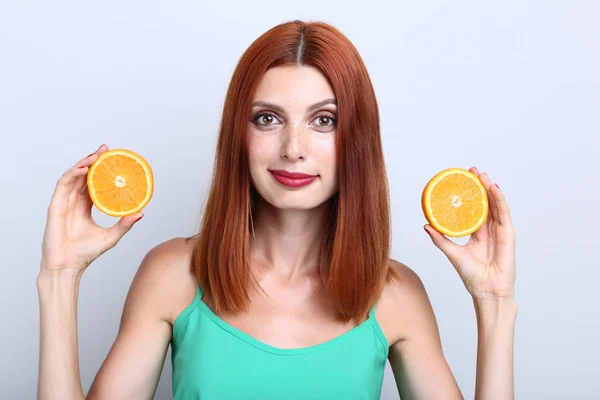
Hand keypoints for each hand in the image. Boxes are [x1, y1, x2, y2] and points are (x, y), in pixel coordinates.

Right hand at [40, 144, 142, 275]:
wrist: (68, 266)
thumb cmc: (86, 253)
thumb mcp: (111, 236)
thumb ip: (124, 225)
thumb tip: (141, 213)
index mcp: (85, 206)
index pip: (93, 183)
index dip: (101, 170)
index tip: (113, 159)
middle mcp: (74, 202)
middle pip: (83, 175)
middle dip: (93, 160)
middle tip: (106, 149)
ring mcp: (63, 203)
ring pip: (73, 176)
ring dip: (83, 164)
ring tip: (96, 156)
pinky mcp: (55, 206)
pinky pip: (63, 185)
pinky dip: (73, 174)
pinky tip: (84, 168)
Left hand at [424, 167, 515, 300]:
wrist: (487, 291)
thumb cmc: (472, 277)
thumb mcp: (453, 254)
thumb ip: (441, 240)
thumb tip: (426, 225)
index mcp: (477, 234)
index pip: (474, 210)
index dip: (469, 196)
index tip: (461, 181)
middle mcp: (489, 231)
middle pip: (485, 204)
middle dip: (480, 186)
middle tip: (472, 171)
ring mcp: (500, 232)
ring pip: (495, 205)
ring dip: (489, 189)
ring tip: (482, 175)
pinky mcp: (508, 235)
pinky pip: (504, 214)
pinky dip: (500, 200)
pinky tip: (494, 188)